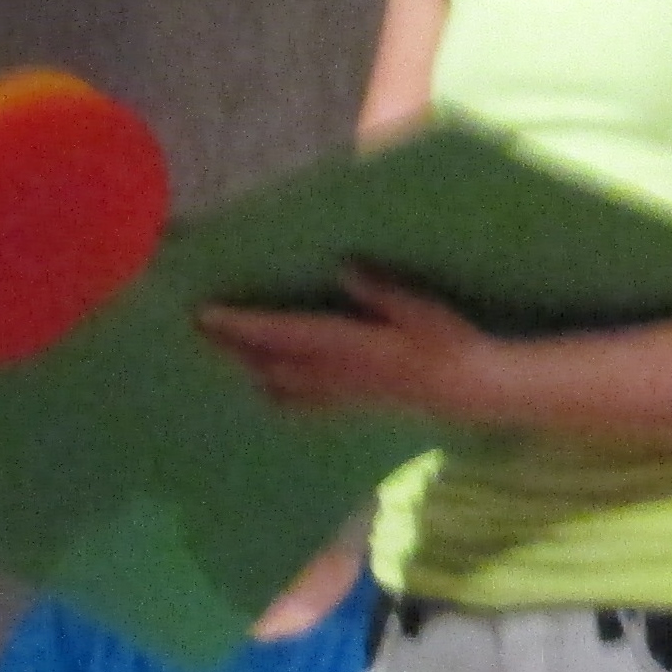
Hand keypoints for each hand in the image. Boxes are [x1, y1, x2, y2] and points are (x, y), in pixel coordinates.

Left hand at [199, 267, 500, 416]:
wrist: (473, 390)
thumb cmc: (451, 342)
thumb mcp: (420, 309)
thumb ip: (381, 290)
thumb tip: (344, 266)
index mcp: (351, 344)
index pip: (284, 333)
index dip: (244, 324)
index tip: (206, 314)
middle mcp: (337, 372)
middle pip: (270, 361)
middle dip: (233, 347)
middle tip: (198, 330)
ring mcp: (343, 392)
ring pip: (282, 384)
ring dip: (249, 369)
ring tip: (224, 354)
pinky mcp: (354, 404)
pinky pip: (306, 404)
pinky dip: (280, 397)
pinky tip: (266, 392)